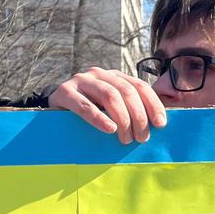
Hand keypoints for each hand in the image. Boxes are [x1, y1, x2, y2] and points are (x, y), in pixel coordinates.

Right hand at [47, 67, 166, 144]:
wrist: (53, 108)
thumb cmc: (89, 112)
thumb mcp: (110, 109)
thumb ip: (129, 110)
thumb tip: (158, 125)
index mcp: (114, 76)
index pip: (139, 86)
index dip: (152, 104)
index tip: (161, 124)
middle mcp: (99, 74)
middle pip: (126, 91)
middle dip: (138, 116)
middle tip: (141, 138)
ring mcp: (81, 81)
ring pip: (109, 96)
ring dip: (122, 119)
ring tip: (126, 139)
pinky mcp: (64, 92)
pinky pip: (84, 106)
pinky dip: (99, 119)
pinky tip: (109, 129)